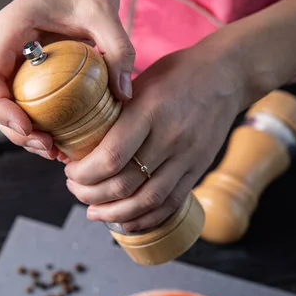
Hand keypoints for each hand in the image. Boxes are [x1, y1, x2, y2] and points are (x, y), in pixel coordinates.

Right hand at [0, 0, 134, 160]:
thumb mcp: (105, 13)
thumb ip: (118, 50)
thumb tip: (124, 96)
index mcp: (10, 31)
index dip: (0, 108)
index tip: (27, 128)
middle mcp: (6, 47)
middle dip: (14, 129)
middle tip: (47, 148)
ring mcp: (16, 59)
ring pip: (7, 105)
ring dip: (25, 132)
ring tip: (54, 151)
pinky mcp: (31, 69)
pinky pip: (27, 101)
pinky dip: (39, 122)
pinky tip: (61, 140)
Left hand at [64, 31, 248, 230]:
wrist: (226, 76)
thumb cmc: (176, 74)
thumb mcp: (140, 81)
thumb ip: (114, 110)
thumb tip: (79, 141)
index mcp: (150, 111)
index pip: (111, 157)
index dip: (84, 173)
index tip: (70, 171)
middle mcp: (170, 137)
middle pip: (125, 184)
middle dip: (91, 194)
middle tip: (76, 190)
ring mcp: (188, 157)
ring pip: (147, 201)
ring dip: (115, 213)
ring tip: (95, 212)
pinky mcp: (198, 169)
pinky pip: (171, 203)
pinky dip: (146, 218)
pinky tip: (126, 222)